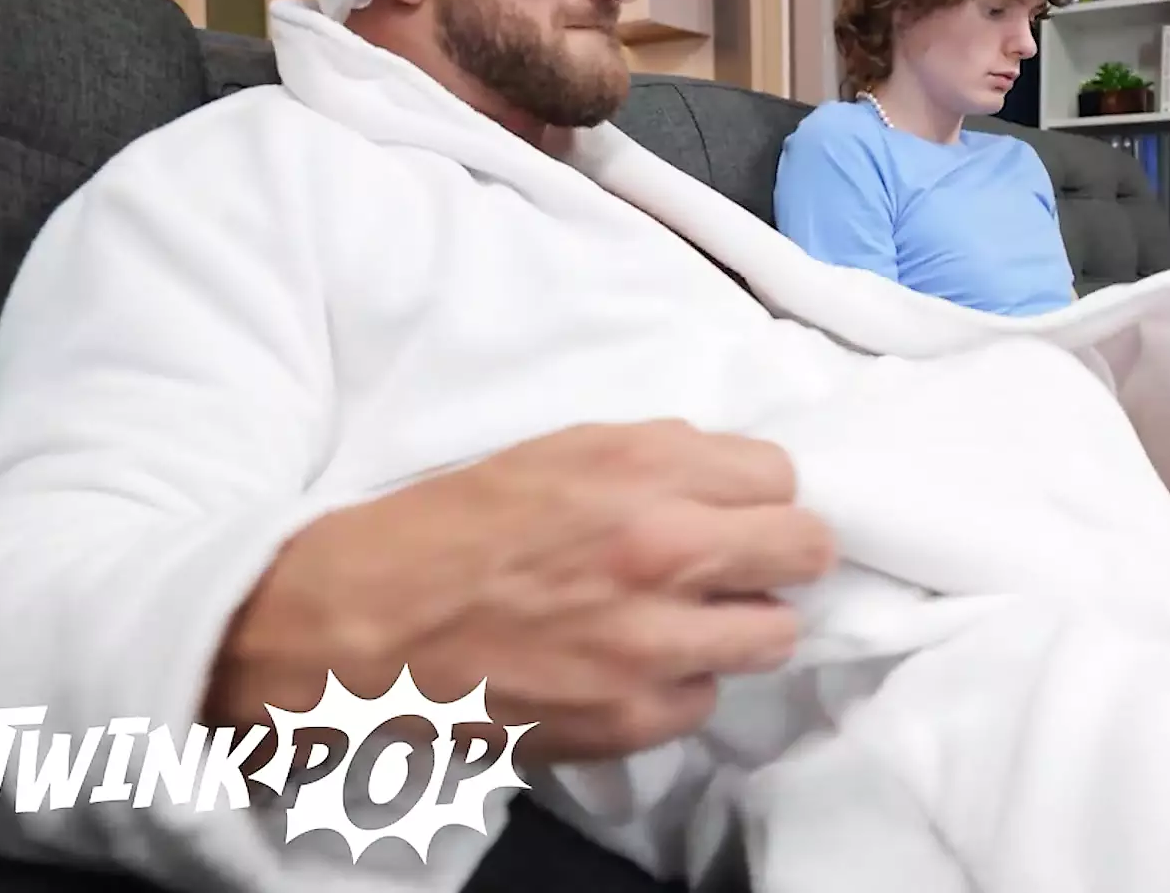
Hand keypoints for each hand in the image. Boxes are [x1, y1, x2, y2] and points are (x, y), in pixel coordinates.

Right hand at [202, 419, 834, 762]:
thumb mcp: (560, 452)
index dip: (757, 496)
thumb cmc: (451, 526)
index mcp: (644, 467)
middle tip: (741, 565)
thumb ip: (659, 461)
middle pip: (807, 549)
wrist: (362, 622)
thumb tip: (736, 483)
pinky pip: (707, 699)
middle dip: (780, 555)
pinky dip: (679, 684)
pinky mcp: (633, 716)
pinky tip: (628, 666)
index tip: (733, 511)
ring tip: (686, 621)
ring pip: (777, 635)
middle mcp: (664, 548)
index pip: (781, 477)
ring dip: (739, 625)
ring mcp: (654, 641)